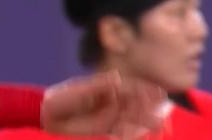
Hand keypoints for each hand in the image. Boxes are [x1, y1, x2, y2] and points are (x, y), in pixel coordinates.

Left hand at [41, 71, 165, 138]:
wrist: (48, 115)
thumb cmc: (61, 98)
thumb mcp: (79, 90)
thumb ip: (99, 85)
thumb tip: (117, 77)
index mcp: (107, 87)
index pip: (130, 88)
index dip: (145, 90)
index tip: (160, 93)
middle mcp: (112, 100)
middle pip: (135, 104)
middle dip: (150, 109)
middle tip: (164, 114)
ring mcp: (110, 115)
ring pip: (132, 118)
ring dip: (146, 122)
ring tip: (160, 126)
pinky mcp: (106, 129)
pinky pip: (123, 131)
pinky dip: (132, 133)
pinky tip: (142, 135)